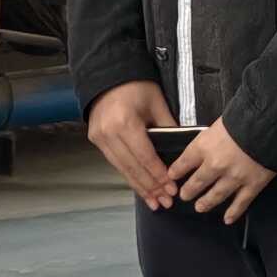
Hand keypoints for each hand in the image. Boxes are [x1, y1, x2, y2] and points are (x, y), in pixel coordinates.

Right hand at [86, 80, 177, 206]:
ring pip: (122, 169)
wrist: (107, 74)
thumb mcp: (157, 103)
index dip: (159, 175)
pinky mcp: (96, 140)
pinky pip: (115, 163)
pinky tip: (140, 187)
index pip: (145, 157)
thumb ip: (168, 128)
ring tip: (154, 202)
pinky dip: (129, 176)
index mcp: (125, 123)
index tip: (172, 189)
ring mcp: (99, 138)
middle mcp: (109, 133)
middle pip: (133, 167)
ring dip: (139, 187)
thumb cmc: (136, 85)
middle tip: (165, 202)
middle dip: (151, 187)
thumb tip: (180, 153)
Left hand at [167, 119, 275, 222]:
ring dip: (206, 203)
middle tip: (184, 196)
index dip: (177, 170)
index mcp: (205, 146)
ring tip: (200, 207)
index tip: (172, 176)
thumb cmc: (244, 118)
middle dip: (189, 191)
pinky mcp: (252, 185)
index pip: (185, 162)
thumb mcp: (219, 123)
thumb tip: (208, 145)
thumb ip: (211, 137)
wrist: (269, 125)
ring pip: (215, 196)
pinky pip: (241, 203)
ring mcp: (233, 178)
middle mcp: (215, 165)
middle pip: (197, 182)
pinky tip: (227, 219)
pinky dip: (233, 212)